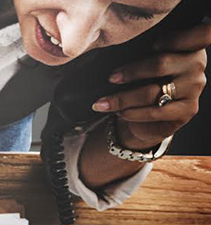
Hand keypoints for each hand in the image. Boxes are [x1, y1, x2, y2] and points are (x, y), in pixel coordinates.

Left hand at [98, 22, 210, 148]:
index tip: (152, 44)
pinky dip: (133, 113)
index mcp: (189, 45)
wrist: (151, 113)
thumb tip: (116, 48)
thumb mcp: (144, 59)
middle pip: (161, 64)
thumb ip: (142, 51)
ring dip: (123, 98)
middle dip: (131, 72)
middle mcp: (196, 65)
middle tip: (111, 78)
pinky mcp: (188, 109)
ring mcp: (194, 88)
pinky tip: (119, 112)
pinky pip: (156, 112)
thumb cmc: (145, 79)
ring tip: (103, 102)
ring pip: (153, 91)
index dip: (172, 39)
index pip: (195, 35)